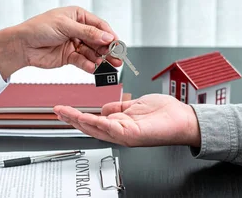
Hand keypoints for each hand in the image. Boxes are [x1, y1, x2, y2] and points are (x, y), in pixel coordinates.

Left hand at [0, 6, 121, 78]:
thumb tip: (106, 37)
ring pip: (92, 53)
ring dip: (100, 60)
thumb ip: (87, 33)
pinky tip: (94, 68)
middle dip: (108, 50)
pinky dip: (89, 66)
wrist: (22, 45)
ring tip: (107, 66)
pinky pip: (83, 61)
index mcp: (78, 16)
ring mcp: (74, 44)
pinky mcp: (69, 57)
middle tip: (117, 59)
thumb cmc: (38, 28)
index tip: (117, 44)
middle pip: (98, 41)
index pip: (99, 26)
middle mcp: (78, 30)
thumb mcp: (65, 26)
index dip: (109, 35)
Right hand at [54, 94, 200, 146]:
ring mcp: (126, 135)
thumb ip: (119, 107)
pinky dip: (98, 123)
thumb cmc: (166, 114)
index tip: (63, 109)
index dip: (77, 116)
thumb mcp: (135, 105)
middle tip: (57, 111)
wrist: (184, 120)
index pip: (93, 122)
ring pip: (97, 129)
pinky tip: (87, 117)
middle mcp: (121, 132)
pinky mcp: (133, 135)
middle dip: (72, 119)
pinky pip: (111, 128)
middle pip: (90, 127)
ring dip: (79, 121)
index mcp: (120, 125)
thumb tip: (104, 107)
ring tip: (65, 113)